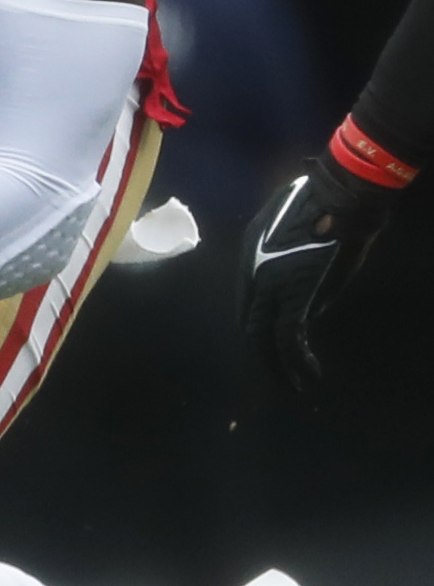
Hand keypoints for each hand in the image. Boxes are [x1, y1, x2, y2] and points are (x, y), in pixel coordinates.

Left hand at [242, 152, 404, 392]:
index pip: (247, 305)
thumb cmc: (322, 207)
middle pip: (250, 326)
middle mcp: (252, 275)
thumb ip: (291, 268)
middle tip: (276, 380)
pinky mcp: (296, 297)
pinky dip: (297, 362)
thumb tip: (306, 306)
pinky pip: (289, 338)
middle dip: (261, 358)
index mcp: (248, 259)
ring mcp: (271, 287)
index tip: (270, 349)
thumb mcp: (292, 233)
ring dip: (278, 368)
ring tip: (292, 388)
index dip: (258, 331)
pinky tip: (309, 376)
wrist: (339, 197)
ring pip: (265, 338)